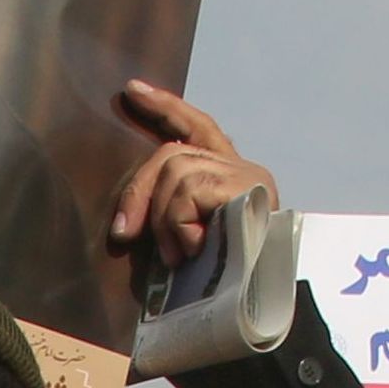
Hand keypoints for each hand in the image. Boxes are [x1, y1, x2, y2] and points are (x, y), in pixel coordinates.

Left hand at [107, 81, 275, 281]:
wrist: (265, 297)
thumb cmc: (228, 278)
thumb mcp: (192, 240)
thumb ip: (171, 217)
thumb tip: (125, 225)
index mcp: (230, 175)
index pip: (197, 126)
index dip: (166, 107)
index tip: (134, 90)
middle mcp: (241, 168)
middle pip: (172, 153)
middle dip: (139, 192)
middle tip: (124, 233)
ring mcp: (245, 176)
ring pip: (176, 172)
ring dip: (164, 219)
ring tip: (177, 255)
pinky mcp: (245, 188)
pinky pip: (188, 192)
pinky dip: (179, 223)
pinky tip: (194, 247)